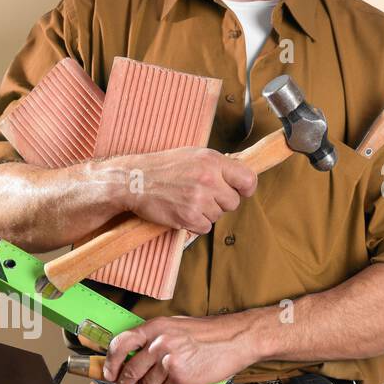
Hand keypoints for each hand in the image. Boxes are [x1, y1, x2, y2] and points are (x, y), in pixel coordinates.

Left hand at [103, 314, 263, 383]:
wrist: (236, 338)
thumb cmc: (208, 333)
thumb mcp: (175, 326)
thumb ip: (154, 337)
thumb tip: (134, 355)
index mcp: (155, 327)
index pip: (121, 344)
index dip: (110, 362)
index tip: (109, 373)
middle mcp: (159, 343)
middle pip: (130, 370)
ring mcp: (170, 361)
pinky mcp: (182, 378)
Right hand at [113, 146, 257, 234]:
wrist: (135, 180)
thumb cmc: (164, 167)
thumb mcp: (194, 155)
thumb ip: (218, 164)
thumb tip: (240, 175)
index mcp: (212, 161)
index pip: (248, 179)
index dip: (246, 189)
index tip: (240, 191)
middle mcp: (208, 179)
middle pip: (233, 202)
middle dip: (221, 202)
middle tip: (203, 196)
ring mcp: (198, 199)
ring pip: (218, 216)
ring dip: (206, 213)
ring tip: (188, 201)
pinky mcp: (188, 217)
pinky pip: (205, 228)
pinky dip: (195, 224)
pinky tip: (183, 212)